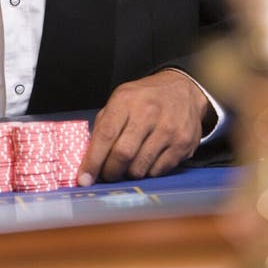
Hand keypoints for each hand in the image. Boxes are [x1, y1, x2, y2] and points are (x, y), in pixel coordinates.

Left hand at [77, 70, 210, 184]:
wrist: (182, 89)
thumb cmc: (145, 97)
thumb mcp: (120, 99)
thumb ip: (104, 124)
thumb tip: (89, 157)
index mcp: (126, 100)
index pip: (105, 135)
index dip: (93, 160)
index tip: (84, 178)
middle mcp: (148, 114)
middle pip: (122, 155)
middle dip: (110, 172)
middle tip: (106, 175)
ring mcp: (168, 129)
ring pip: (140, 168)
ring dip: (129, 174)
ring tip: (128, 165)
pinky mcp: (183, 144)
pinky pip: (158, 171)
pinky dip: (147, 172)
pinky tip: (147, 161)